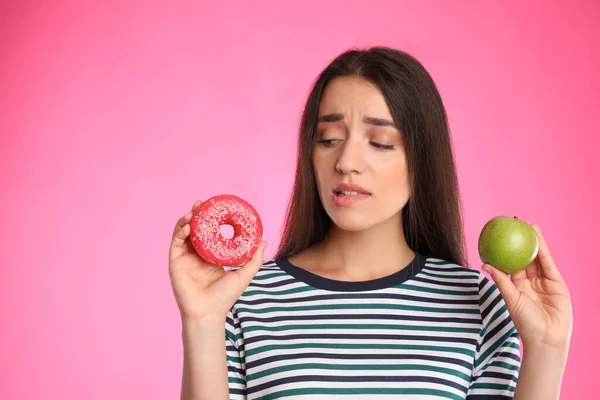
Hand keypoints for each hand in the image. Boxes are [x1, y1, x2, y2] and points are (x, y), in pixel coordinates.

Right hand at [168, 200, 267, 321]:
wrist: (208, 312)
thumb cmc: (225, 297)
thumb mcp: (244, 274)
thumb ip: (254, 259)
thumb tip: (263, 241)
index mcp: (210, 257)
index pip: (209, 233)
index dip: (211, 219)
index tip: (217, 207)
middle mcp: (196, 255)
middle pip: (195, 229)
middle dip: (197, 214)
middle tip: (202, 203)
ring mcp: (185, 258)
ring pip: (183, 233)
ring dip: (187, 219)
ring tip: (195, 210)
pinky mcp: (175, 262)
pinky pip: (176, 243)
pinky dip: (180, 231)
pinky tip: (188, 225)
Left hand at [482, 222, 572, 349]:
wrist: (546, 337)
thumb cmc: (524, 321)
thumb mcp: (510, 298)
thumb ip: (500, 280)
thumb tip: (485, 263)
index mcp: (516, 284)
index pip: (511, 262)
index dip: (506, 249)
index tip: (500, 234)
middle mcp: (530, 280)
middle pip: (525, 256)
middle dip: (521, 240)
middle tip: (513, 223)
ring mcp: (544, 280)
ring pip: (538, 257)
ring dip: (534, 240)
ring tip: (527, 225)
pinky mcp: (556, 282)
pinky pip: (548, 263)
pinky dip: (543, 249)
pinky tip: (538, 237)